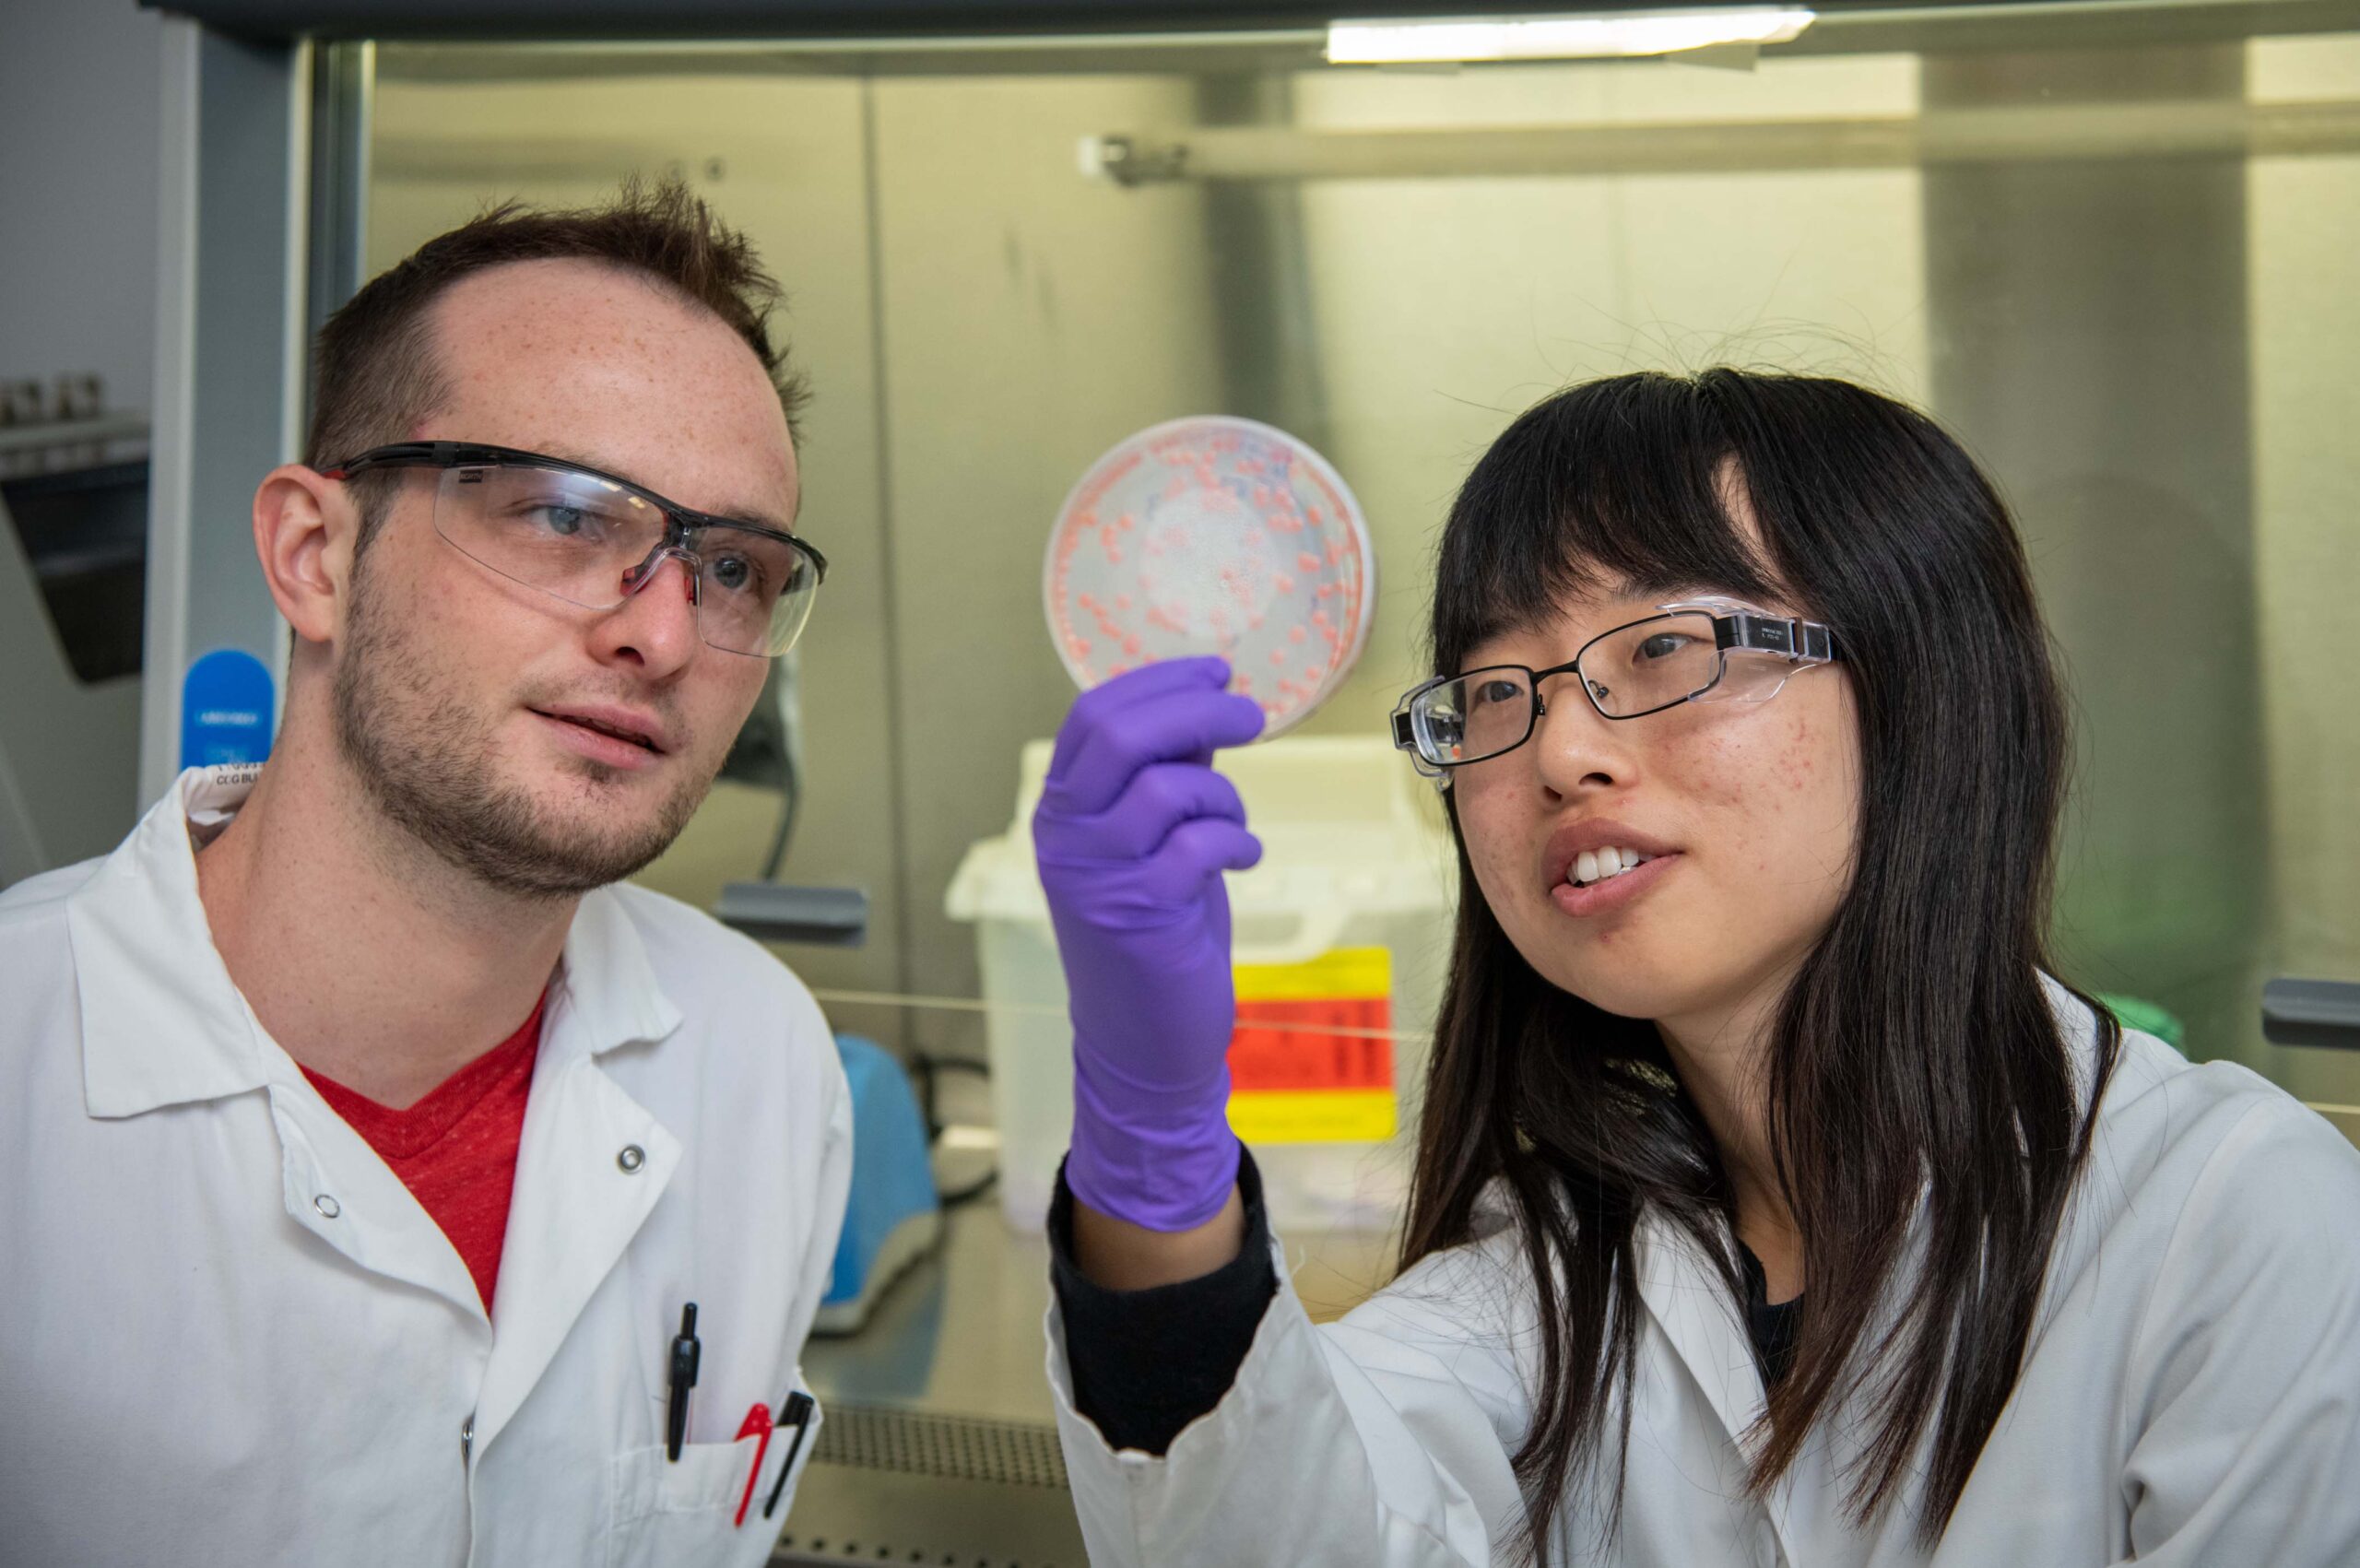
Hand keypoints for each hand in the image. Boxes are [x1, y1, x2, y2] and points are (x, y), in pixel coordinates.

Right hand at [1033, 657, 1264, 1231]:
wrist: (1140, 1042)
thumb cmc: (1153, 934)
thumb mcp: (1151, 843)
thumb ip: (1167, 776)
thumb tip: (1207, 706)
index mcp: (1060, 810)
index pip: (1092, 716)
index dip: (1157, 681)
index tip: (1215, 669)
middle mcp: (1063, 837)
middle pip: (1119, 735)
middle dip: (1193, 708)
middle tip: (1250, 713)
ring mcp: (1094, 876)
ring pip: (1165, 787)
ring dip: (1221, 794)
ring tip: (1234, 825)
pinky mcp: (1137, 913)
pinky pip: (1197, 844)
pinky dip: (1235, 841)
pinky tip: (1242, 860)